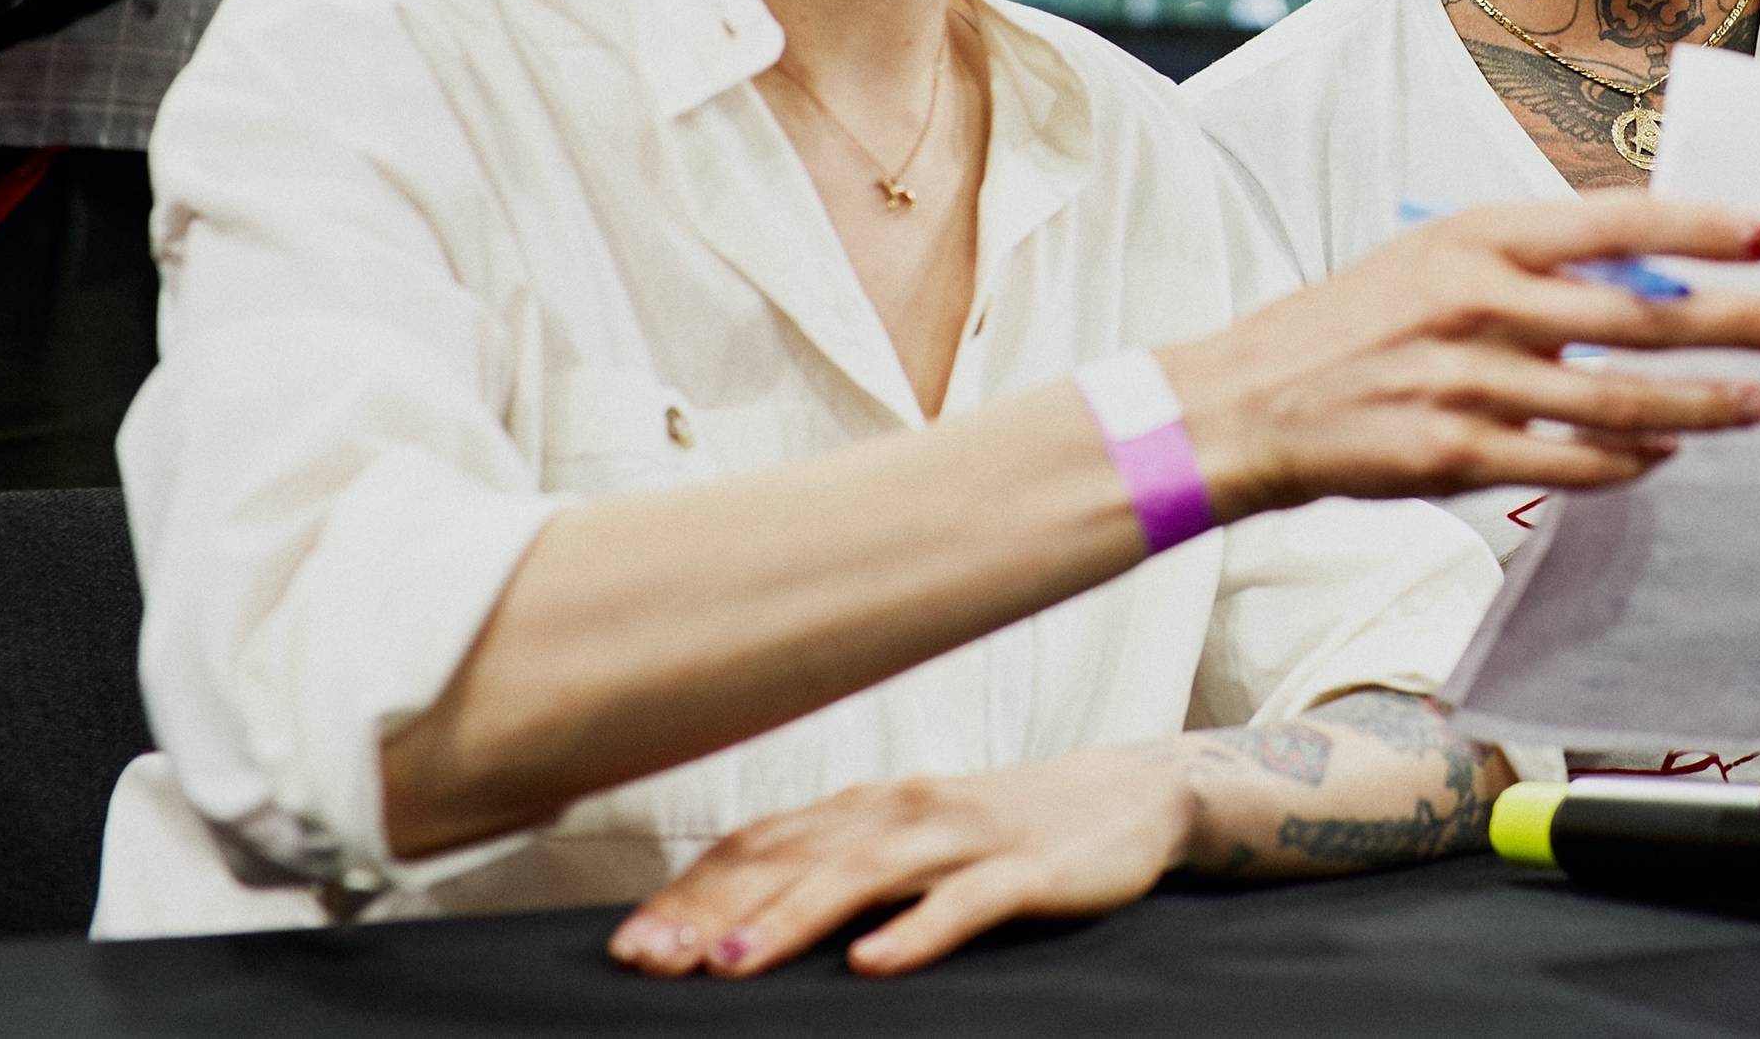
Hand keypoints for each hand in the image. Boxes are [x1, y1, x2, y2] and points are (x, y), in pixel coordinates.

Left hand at [607, 743, 1193, 978]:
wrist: (1131, 796)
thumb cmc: (1003, 832)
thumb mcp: (910, 842)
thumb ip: (835, 865)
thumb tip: (732, 919)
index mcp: (865, 805)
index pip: (758, 844)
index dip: (689, 893)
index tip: (628, 947)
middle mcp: (901, 809)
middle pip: (790, 858)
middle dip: (712, 911)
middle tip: (649, 962)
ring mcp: (963, 836)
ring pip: (861, 873)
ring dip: (790, 918)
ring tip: (729, 964)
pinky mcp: (1026, 868)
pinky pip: (964, 902)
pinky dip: (915, 931)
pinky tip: (874, 964)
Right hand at [1163, 195, 1759, 515]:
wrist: (1245, 401)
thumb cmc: (1350, 324)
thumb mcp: (1434, 260)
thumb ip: (1530, 267)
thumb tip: (1644, 280)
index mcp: (1478, 237)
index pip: (1614, 221)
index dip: (1701, 226)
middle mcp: (1478, 301)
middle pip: (1638, 314)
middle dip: (1736, 322)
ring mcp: (1467, 381)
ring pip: (1616, 399)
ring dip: (1701, 404)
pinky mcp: (1452, 454)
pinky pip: (1566, 464)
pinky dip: (1625, 462)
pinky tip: (1665, 455)